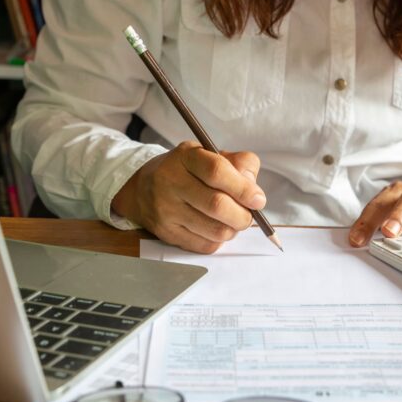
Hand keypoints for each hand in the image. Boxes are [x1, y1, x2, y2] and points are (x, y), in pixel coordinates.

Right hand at [112, 141, 265, 253]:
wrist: (143, 189)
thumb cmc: (188, 171)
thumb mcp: (211, 156)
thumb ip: (239, 165)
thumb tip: (255, 193)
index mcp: (186, 157)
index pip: (217, 172)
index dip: (243, 188)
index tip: (258, 200)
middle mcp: (171, 182)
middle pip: (217, 205)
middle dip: (243, 215)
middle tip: (249, 215)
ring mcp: (166, 210)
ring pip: (215, 230)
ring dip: (233, 229)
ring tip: (231, 220)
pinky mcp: (167, 233)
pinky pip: (206, 245)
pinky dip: (219, 240)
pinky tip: (215, 227)